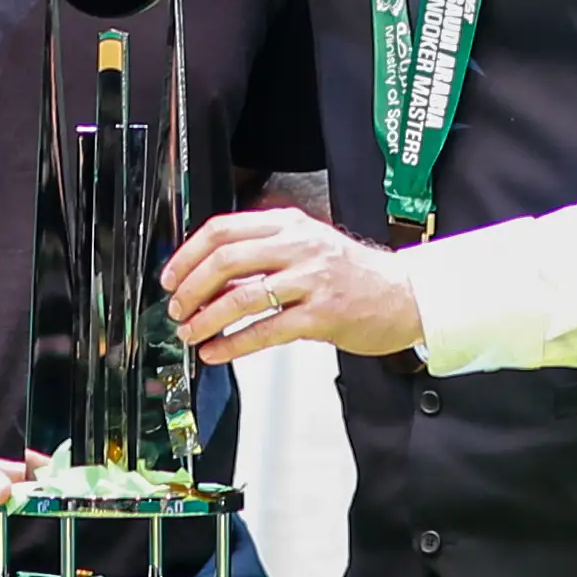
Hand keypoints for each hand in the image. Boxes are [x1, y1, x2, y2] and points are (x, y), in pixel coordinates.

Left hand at [163, 207, 423, 363]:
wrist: (405, 295)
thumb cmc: (353, 275)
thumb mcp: (308, 247)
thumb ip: (264, 254)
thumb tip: (209, 275)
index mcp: (289, 225)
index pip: (223, 229)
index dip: (188, 254)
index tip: (171, 276)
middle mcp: (299, 246)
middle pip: (226, 259)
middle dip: (191, 288)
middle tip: (177, 309)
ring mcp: (311, 280)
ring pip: (242, 296)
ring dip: (207, 319)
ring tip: (191, 333)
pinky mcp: (322, 315)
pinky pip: (266, 330)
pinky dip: (233, 343)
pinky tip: (217, 351)